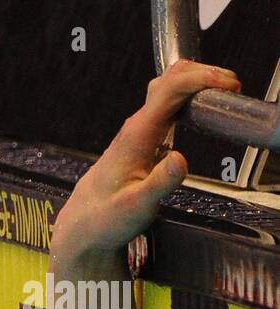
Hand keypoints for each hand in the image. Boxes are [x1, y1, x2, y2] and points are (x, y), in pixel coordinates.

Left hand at [50, 60, 242, 266]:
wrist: (83, 225)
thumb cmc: (105, 218)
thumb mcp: (136, 207)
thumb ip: (160, 183)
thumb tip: (180, 160)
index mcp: (137, 136)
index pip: (170, 89)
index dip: (202, 79)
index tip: (229, 85)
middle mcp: (137, 128)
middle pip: (170, 80)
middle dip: (204, 74)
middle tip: (232, 88)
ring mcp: (139, 132)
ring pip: (169, 90)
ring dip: (198, 84)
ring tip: (224, 94)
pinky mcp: (143, 139)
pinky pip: (168, 106)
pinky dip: (190, 98)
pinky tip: (204, 108)